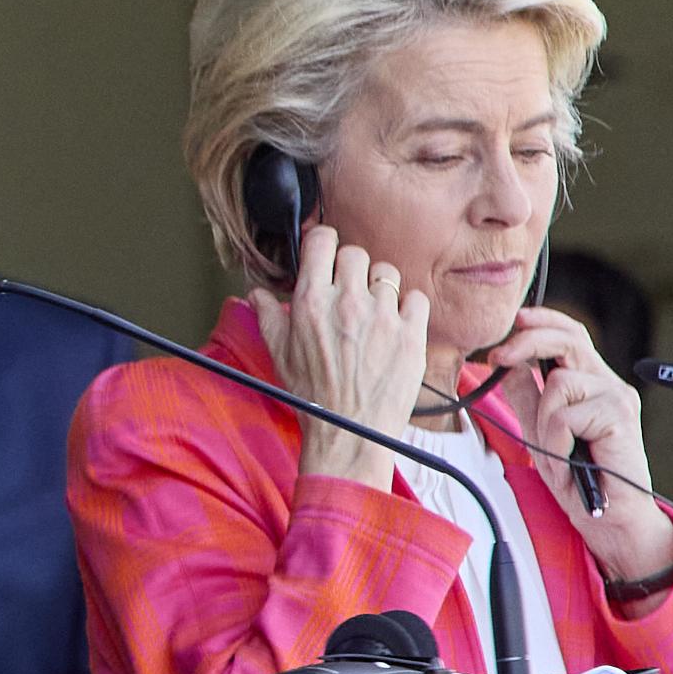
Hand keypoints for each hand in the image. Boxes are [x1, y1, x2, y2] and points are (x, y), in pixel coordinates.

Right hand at [252, 224, 428, 489]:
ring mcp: (383, 317)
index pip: (321, 242)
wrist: (349, 431)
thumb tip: (256, 294)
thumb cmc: (312, 395)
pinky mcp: (411, 334)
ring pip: (387, 273)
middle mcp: (347, 302)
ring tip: (373, 309)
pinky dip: (408, 306)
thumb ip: (267, 315)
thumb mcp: (279, 353)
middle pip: (355, 253)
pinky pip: (415, 298)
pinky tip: (396, 322)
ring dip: (379, 286)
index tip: (324, 252)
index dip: (322, 242)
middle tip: (347, 287)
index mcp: (311, 302)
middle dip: (349, 266)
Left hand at [481, 307, 672, 584]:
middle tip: (497, 358)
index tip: (516, 320)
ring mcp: (617, 398)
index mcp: (592, 382)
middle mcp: (609, 384)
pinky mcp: (619, 417)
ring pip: (558, 383)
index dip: (544, 320)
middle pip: (569, 340)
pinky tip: (568, 460)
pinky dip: (554, 439)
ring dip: (543, 421)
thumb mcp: (540, 428)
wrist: (610, 515)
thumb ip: (526, 395)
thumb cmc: (578, 474)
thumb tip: (504, 362)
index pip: (571, 335)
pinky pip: (563, 415)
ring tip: (557, 451)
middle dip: (527, 342)